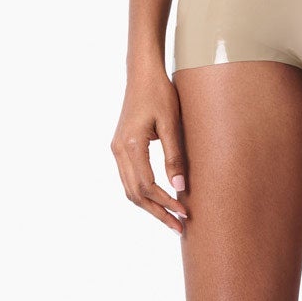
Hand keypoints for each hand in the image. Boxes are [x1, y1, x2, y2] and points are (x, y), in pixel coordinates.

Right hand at [111, 65, 189, 235]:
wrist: (141, 73)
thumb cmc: (159, 93)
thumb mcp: (172, 123)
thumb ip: (175, 155)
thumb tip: (180, 186)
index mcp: (131, 145)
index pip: (147, 186)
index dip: (166, 203)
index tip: (185, 212)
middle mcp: (118, 150)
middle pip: (136, 194)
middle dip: (158, 212)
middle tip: (179, 226)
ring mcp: (116, 149)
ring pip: (130, 189)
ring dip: (150, 206)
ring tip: (172, 218)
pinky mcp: (120, 147)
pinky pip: (129, 179)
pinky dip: (144, 193)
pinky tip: (160, 199)